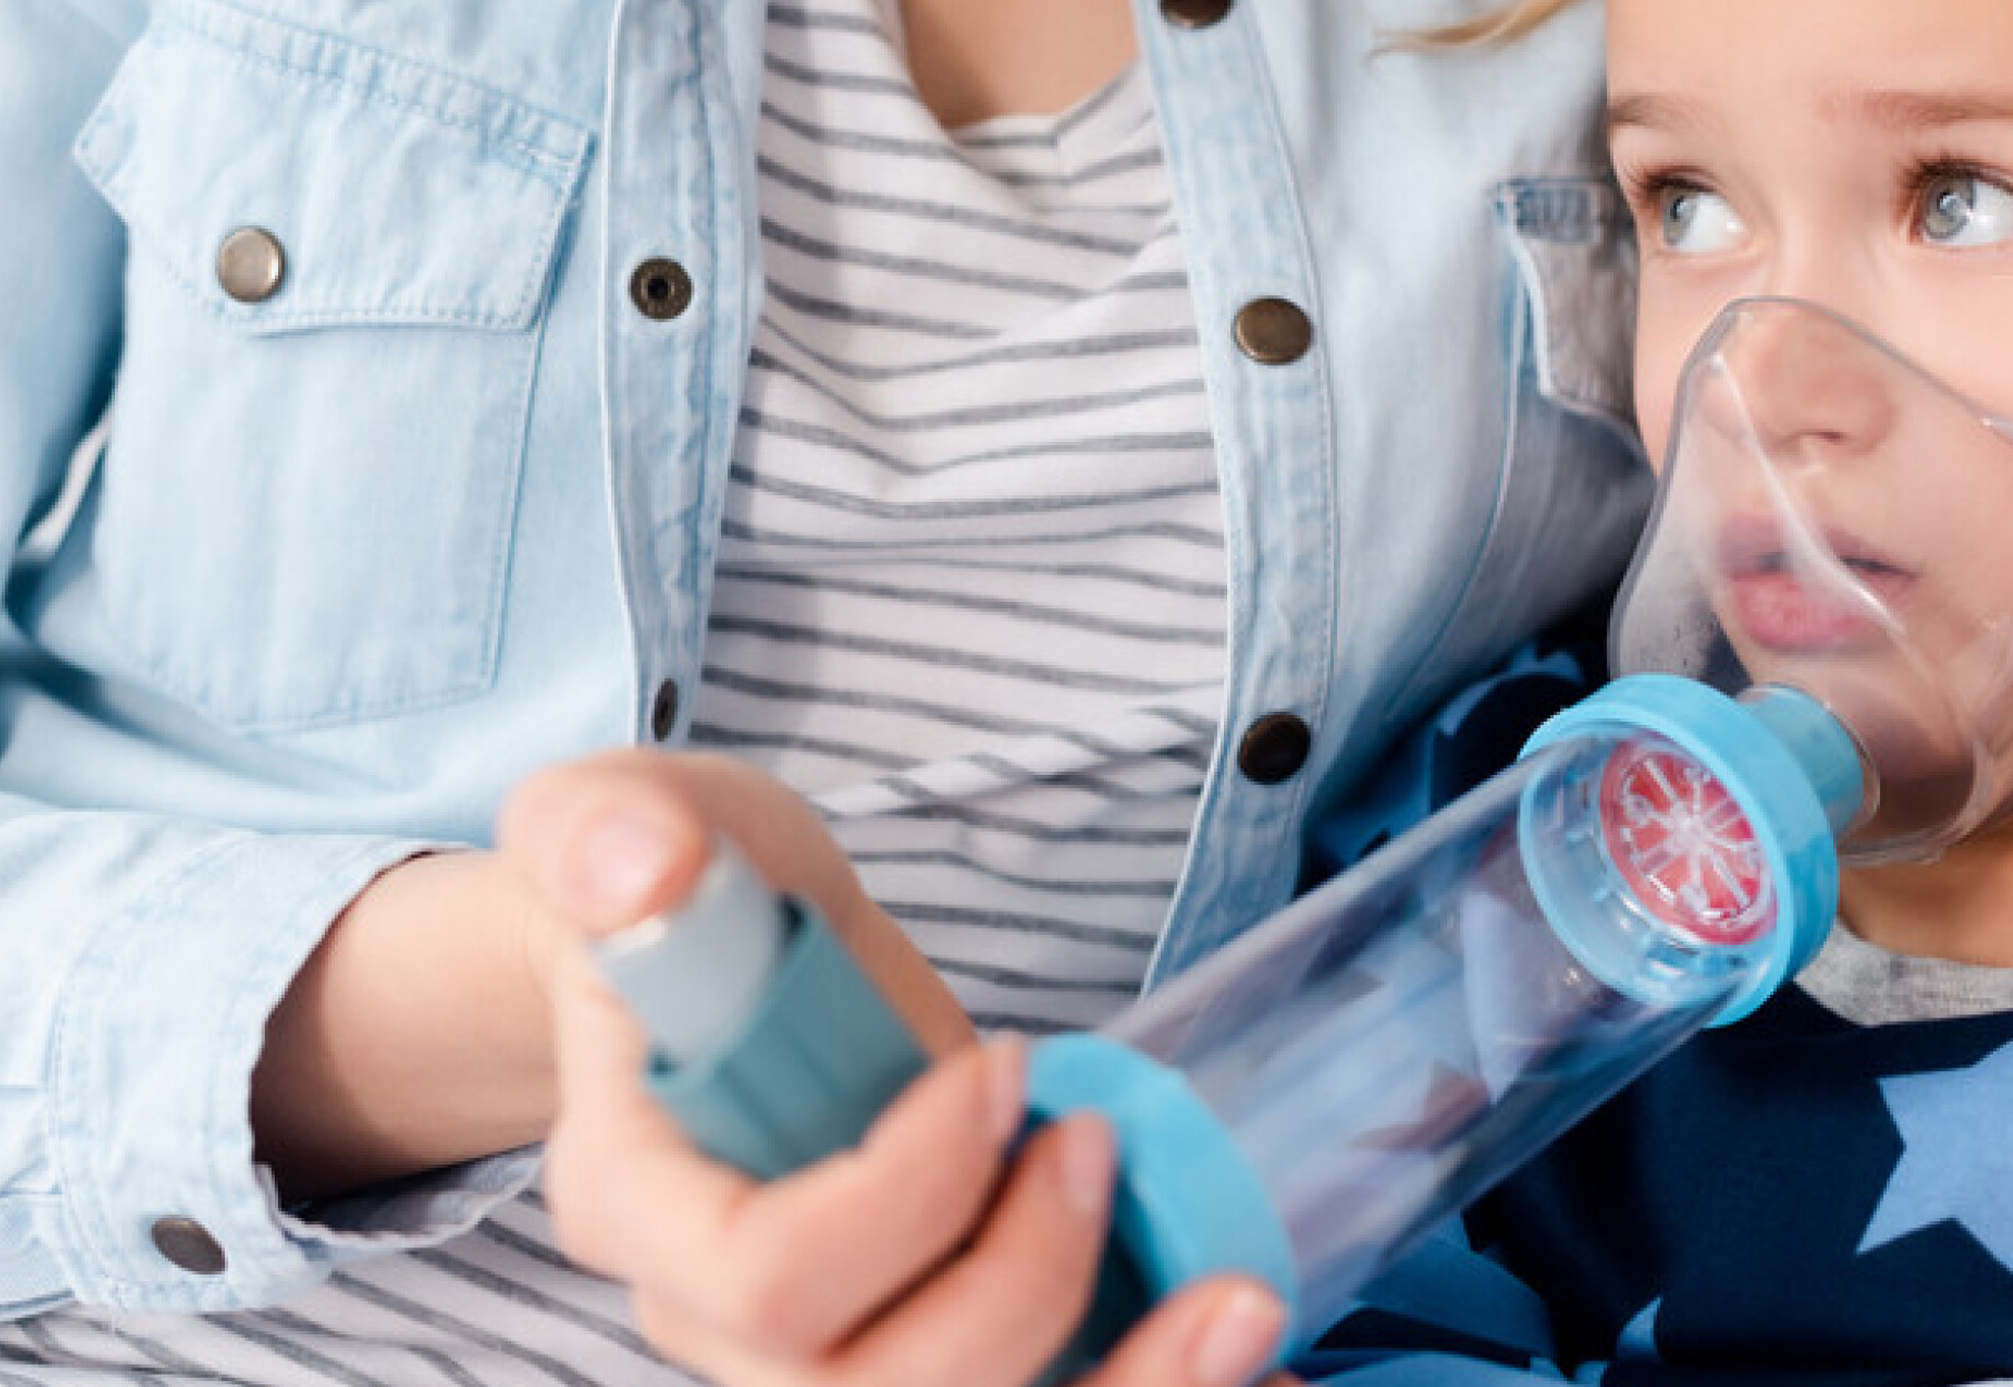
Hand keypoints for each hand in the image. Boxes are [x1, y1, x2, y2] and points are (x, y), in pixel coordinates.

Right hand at [500, 752, 1293, 1386]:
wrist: (715, 950)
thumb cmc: (696, 890)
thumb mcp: (658, 821)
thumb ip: (612, 829)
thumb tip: (635, 867)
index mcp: (638, 1202)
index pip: (766, 1274)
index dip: (906, 1192)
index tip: (1006, 1064)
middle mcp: (716, 1320)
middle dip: (1025, 1291)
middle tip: (1101, 1146)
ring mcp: (822, 1355)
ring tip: (1244, 1305)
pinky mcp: (929, 1346)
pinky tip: (1260, 1366)